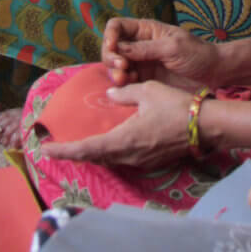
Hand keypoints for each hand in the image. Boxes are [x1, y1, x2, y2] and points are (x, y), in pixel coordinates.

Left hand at [42, 80, 191, 168]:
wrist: (205, 126)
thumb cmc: (175, 106)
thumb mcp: (147, 91)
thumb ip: (124, 94)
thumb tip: (109, 94)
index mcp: (123, 139)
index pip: (86, 149)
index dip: (63, 150)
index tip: (44, 149)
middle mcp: (128, 155)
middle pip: (95, 157)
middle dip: (74, 152)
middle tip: (56, 146)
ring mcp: (140, 161)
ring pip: (109, 158)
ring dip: (92, 151)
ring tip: (77, 143)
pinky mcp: (151, 160)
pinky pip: (123, 157)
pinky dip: (109, 150)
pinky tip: (108, 140)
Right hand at [102, 17, 220, 88]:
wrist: (213, 74)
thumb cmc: (197, 54)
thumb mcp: (172, 47)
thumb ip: (145, 48)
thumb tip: (118, 48)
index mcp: (146, 30)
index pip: (117, 27)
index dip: (110, 35)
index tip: (113, 48)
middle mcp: (139, 45)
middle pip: (112, 47)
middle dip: (111, 57)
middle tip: (122, 68)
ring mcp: (141, 64)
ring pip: (116, 66)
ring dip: (115, 72)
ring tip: (124, 79)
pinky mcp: (144, 81)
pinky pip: (126, 82)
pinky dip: (123, 84)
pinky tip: (130, 85)